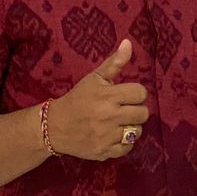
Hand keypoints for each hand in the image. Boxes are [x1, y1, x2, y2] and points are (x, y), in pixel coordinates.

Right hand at [43, 40, 149, 160]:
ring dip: (131, 127)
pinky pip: (128, 148)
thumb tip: (128, 43)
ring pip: (137, 131)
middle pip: (143, 113)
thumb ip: (114, 63)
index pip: (140, 93)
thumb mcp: (94, 78)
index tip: (125, 95)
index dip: (135, 93)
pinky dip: (124, 143)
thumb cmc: (77, 99)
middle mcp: (109, 116)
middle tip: (123, 109)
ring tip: (119, 122)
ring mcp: (107, 136)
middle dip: (135, 110)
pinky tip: (114, 135)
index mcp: (107, 96)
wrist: (54, 126)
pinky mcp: (104, 152)